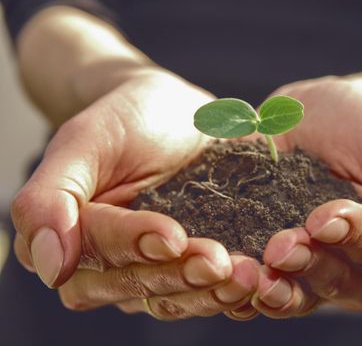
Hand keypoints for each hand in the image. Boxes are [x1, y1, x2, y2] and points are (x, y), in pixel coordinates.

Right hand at [11, 69, 228, 288]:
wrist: (173, 114)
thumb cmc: (125, 120)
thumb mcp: (85, 140)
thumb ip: (51, 197)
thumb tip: (50, 266)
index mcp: (72, 236)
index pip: (98, 252)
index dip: (133, 246)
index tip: (173, 236)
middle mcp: (108, 264)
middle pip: (139, 285)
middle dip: (181, 275)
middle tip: (221, 262)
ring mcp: (151, 271)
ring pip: (175, 299)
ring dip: (211, 293)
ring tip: (247, 275)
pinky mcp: (189, 270)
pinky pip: (206, 293)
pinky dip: (231, 294)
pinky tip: (257, 285)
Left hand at [250, 77, 361, 316]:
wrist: (314, 112)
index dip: (351, 237)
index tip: (324, 218)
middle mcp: (348, 265)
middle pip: (334, 281)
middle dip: (309, 264)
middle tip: (282, 246)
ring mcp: (305, 265)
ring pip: (296, 294)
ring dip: (276, 287)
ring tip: (255, 272)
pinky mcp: (266, 257)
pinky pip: (258, 285)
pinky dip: (244, 289)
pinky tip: (231, 279)